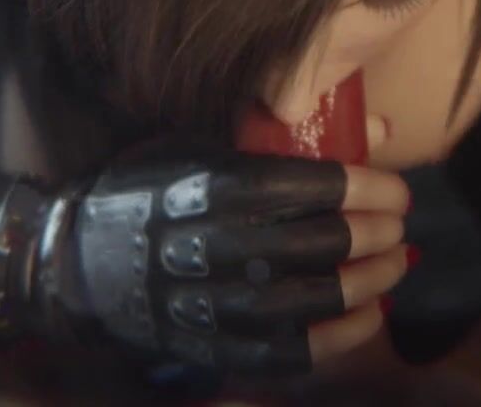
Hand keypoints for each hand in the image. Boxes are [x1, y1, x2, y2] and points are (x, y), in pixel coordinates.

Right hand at [42, 139, 408, 378]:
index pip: (317, 186)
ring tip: (396, 266)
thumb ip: (283, 138)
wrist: (81, 261)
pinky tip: (369, 316)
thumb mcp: (204, 145)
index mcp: (218, 187)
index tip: (398, 191)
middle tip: (400, 226)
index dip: (372, 188)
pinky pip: (294, 351)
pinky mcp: (217, 347)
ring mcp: (218, 304)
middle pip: (326, 243)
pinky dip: (342, 336)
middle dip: (378, 234)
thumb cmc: (150, 190)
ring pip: (317, 299)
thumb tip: (376, 128)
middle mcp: (221, 246)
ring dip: (370, 283)